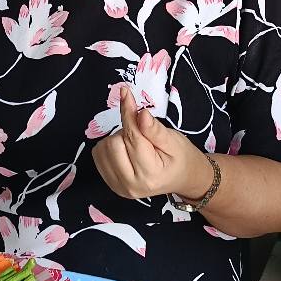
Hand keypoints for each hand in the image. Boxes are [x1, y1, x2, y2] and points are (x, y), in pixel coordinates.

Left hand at [92, 85, 213, 200]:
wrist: (182, 178)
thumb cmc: (180, 158)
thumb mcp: (173, 141)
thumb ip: (155, 129)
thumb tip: (140, 114)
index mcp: (150, 174)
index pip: (132, 137)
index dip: (128, 113)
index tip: (125, 93)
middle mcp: (131, 185)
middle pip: (113, 143)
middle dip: (126, 132)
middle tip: (142, 136)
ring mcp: (119, 187)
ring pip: (103, 149)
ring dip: (118, 140)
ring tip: (136, 144)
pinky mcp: (111, 184)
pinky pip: (98, 156)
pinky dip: (109, 147)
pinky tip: (125, 150)